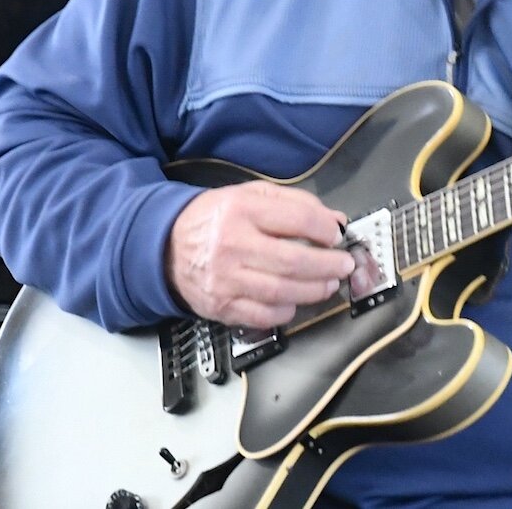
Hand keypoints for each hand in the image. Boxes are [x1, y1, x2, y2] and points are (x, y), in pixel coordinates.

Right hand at [166, 180, 355, 327]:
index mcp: (242, 210)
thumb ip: (295, 203)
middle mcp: (233, 245)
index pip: (298, 220)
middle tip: (345, 265)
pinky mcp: (222, 307)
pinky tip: (295, 301)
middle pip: (294, 261)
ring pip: (283, 292)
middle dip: (329, 265)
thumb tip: (334, 221)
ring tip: (329, 284)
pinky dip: (287, 311)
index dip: (326, 230)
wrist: (166, 247)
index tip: (337, 235)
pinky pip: (264, 316)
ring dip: (315, 290)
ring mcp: (226, 280)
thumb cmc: (216, 218)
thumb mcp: (251, 194)